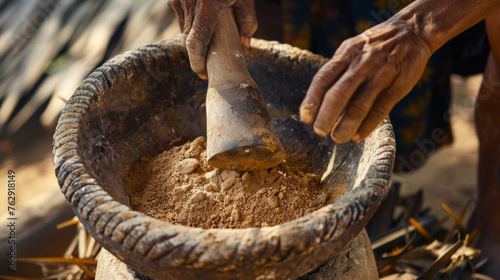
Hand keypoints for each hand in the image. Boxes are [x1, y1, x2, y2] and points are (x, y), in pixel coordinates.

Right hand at [167, 0, 256, 78]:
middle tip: (209, 65)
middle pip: (188, 39)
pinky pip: (180, 17)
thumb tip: (245, 47)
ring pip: (183, 30)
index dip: (197, 62)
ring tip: (209, 44)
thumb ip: (248, 22)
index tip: (203, 74)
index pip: (195, 42)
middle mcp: (188, 1)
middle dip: (197, 55)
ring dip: (194, 40)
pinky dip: (190, 25)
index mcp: (207, 5)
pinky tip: (202, 24)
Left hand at [299, 20, 432, 142]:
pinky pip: (381, 109)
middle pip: (339, 94)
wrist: (413, 30)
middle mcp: (362, 63)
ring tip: (337, 138)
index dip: (312, 100)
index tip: (305, 118)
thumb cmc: (375, 46)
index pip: (323, 78)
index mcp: (347, 53)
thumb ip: (337, 70)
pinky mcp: (399, 85)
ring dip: (346, 125)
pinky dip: (368, 125)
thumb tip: (318, 100)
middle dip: (326, 116)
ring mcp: (382, 74)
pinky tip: (358, 135)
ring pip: (359, 105)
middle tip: (319, 131)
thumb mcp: (353, 48)